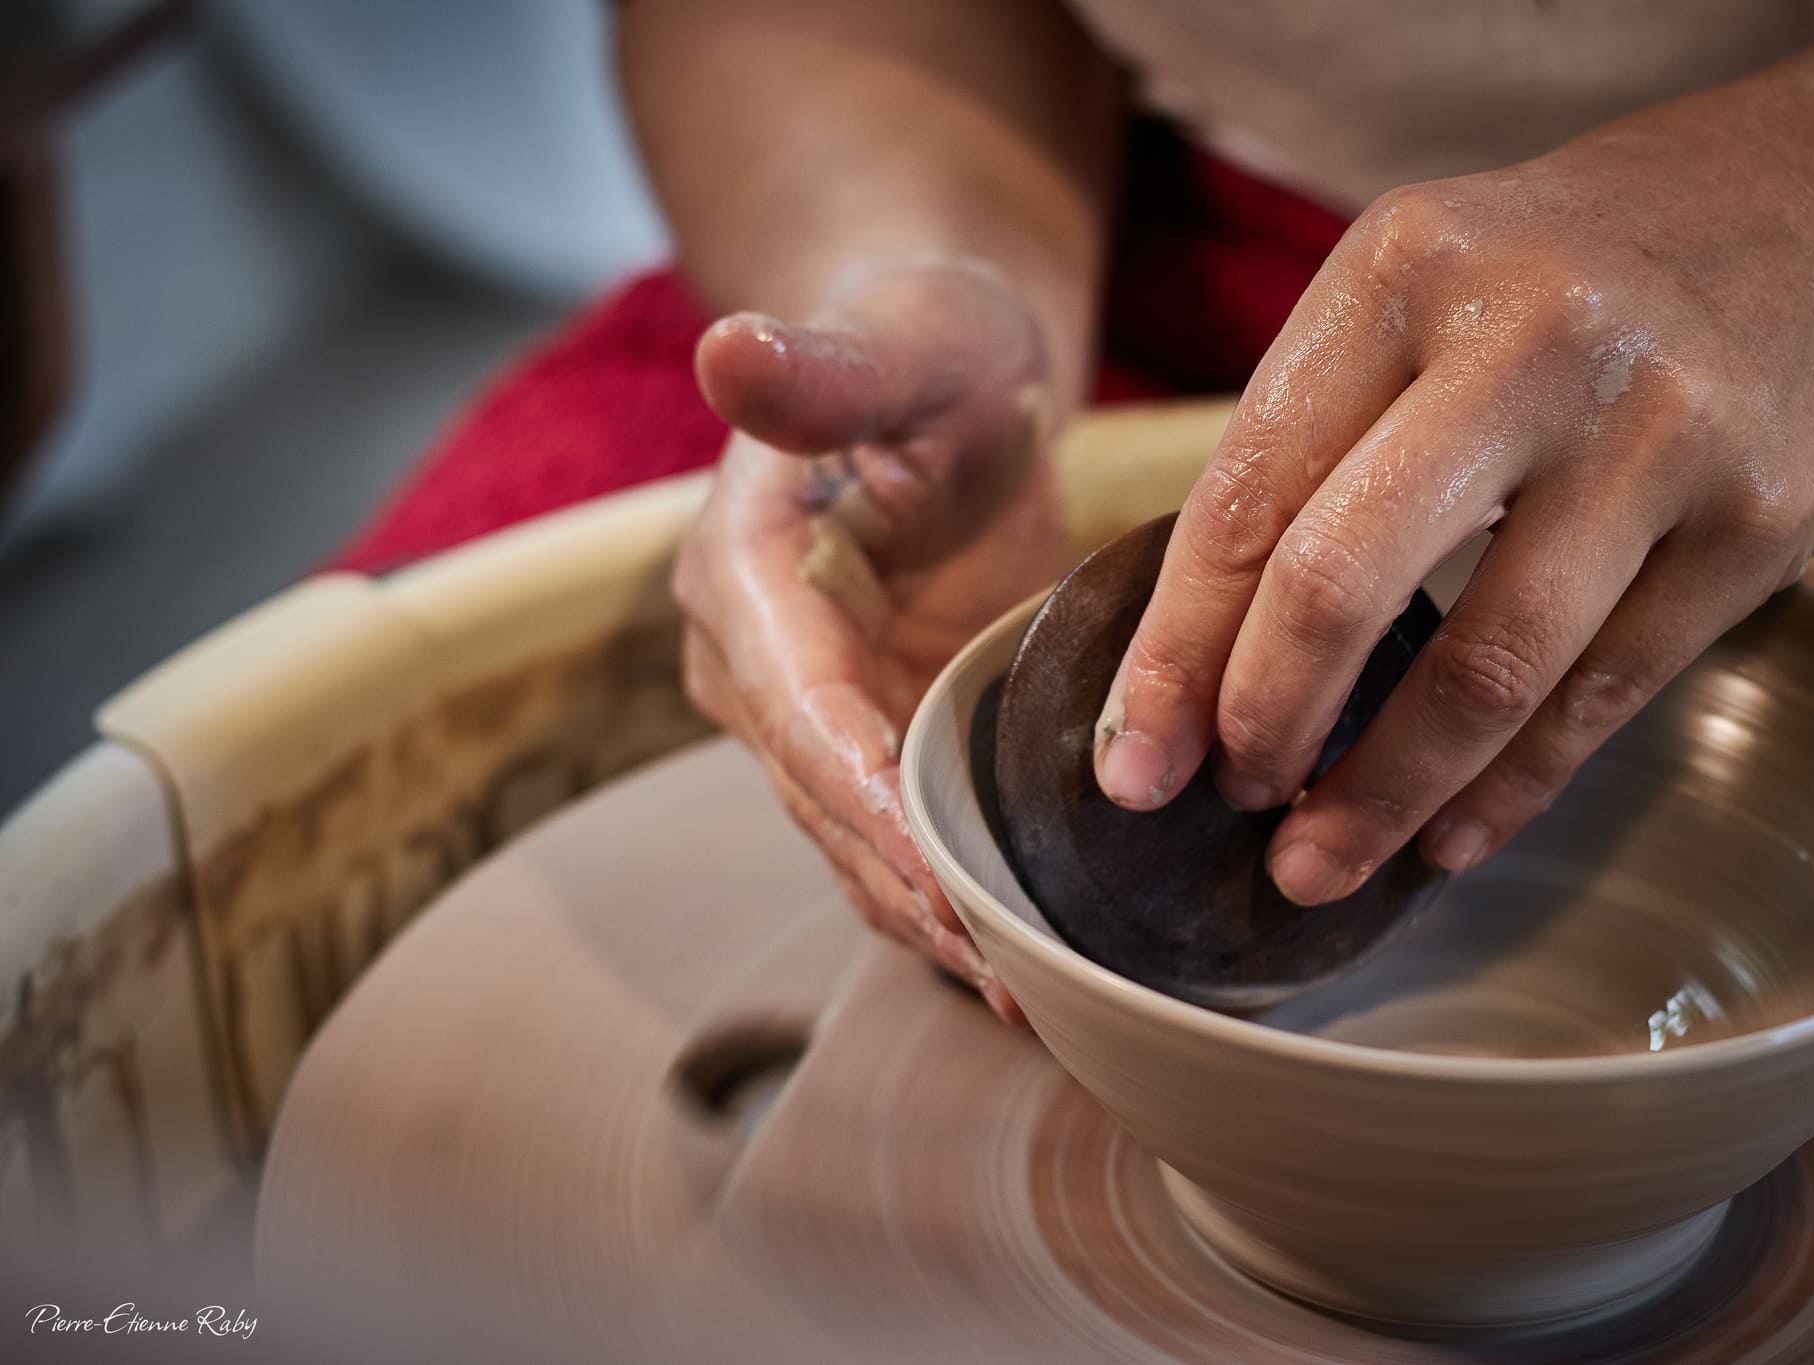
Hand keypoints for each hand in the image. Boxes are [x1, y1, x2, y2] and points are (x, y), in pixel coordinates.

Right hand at [677, 265, 1065, 1023]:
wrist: (941, 377)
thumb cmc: (927, 342)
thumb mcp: (899, 340)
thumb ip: (826, 367)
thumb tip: (727, 348)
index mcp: (746, 577)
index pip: (799, 708)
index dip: (862, 797)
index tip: (937, 878)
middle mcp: (759, 664)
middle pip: (826, 800)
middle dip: (912, 892)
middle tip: (1008, 974)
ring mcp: (813, 713)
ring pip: (858, 842)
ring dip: (934, 924)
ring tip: (1028, 999)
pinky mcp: (870, 734)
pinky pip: (899, 834)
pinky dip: (953, 900)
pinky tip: (1025, 964)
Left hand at [1095, 92, 1813, 905]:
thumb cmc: (1564, 282)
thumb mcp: (1420, 293)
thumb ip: (1315, 443)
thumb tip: (1194, 662)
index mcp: (1403, 270)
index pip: (1247, 493)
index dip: (1175, 651)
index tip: (1133, 764)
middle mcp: (1529, 340)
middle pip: (1341, 581)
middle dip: (1261, 723)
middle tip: (1231, 804)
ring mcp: (1659, 430)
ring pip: (1486, 669)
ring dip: (1382, 795)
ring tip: (1319, 862)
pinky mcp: (1763, 522)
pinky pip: (1603, 695)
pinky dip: (1509, 789)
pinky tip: (1446, 841)